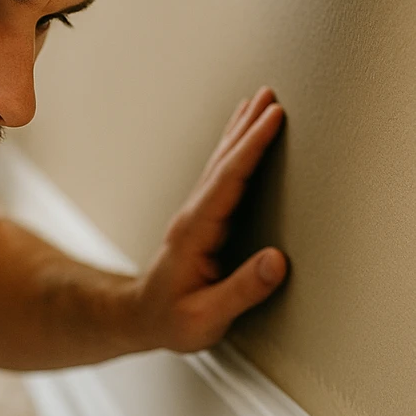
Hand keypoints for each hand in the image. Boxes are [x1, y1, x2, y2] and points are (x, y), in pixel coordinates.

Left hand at [130, 88, 287, 352]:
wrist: (139, 319)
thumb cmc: (170, 321)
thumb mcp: (206, 317)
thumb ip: (242, 290)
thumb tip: (277, 261)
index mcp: (195, 233)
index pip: (229, 181)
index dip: (251, 148)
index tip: (273, 118)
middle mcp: (194, 216)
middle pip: (224, 162)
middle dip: (248, 127)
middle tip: (271, 95)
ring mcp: (196, 215)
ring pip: (221, 163)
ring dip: (240, 131)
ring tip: (259, 102)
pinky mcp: (202, 220)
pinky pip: (223, 175)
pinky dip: (235, 149)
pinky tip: (242, 139)